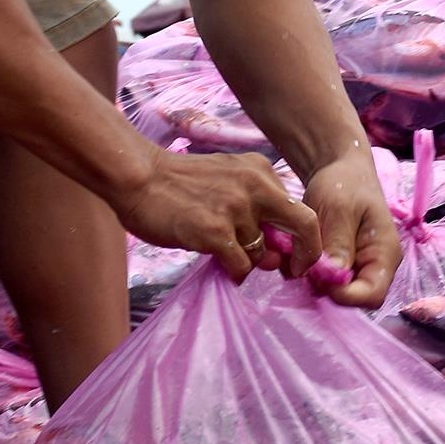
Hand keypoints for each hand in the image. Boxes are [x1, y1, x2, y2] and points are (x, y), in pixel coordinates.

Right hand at [111, 146, 320, 281]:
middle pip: (304, 226)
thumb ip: (254, 206)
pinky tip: (220, 264)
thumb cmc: (178, 183)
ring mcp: (235, 208)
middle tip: (291, 271)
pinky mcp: (214, 231)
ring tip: (222, 251)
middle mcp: (254, 186)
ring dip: (247, 261)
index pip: (300, 208)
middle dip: (304, 254)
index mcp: (260, 171)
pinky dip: (234, 272)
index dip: (306, 238)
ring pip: (262, 254)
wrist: (138, 177)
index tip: (297, 257)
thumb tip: (277, 253)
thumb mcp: (226, 179)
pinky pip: (241, 266)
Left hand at [300, 151, 403, 307]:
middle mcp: (375, 266)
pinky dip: (310, 273)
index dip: (345, 295)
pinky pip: (327, 280)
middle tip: (302, 266)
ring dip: (315, 281)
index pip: (372, 295)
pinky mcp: (341, 264)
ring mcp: (358, 266)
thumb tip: (333, 279)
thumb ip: (338, 245)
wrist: (338, 168)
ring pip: (337, 291)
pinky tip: (298, 256)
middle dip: (326, 288)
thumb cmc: (344, 183)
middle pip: (354, 297)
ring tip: (297, 258)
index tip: (318, 276)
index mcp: (385, 254)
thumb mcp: (338, 209)